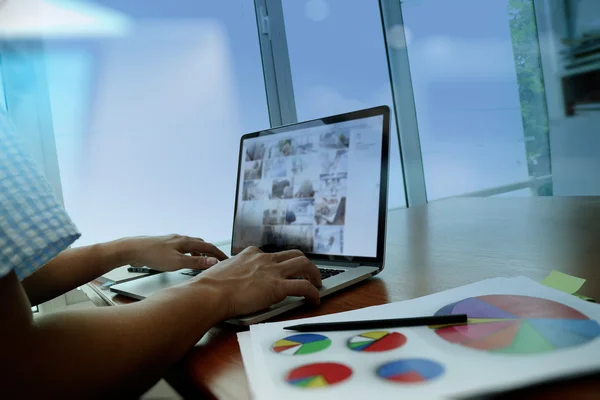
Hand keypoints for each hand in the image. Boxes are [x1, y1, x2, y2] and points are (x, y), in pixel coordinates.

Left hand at [122, 234, 227, 270]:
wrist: (133, 249)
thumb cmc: (153, 256)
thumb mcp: (177, 262)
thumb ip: (196, 263)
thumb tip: (213, 261)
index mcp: (186, 242)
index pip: (208, 247)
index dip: (219, 254)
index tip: (227, 260)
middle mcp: (181, 239)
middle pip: (201, 244)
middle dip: (211, 252)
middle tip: (218, 260)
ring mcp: (172, 241)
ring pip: (191, 246)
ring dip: (200, 253)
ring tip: (203, 261)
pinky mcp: (165, 245)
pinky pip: (182, 248)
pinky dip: (189, 253)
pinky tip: (184, 259)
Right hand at [195, 246, 321, 317]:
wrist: (210, 294)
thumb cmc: (209, 287)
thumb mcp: (222, 272)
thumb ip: (232, 274)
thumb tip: (229, 283)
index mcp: (250, 254)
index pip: (273, 255)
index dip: (281, 263)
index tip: (282, 271)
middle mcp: (264, 259)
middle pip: (294, 254)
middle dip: (305, 264)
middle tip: (309, 274)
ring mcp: (272, 271)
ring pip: (304, 264)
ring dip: (314, 274)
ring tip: (317, 284)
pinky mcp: (278, 287)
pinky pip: (304, 287)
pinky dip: (313, 293)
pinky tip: (315, 300)